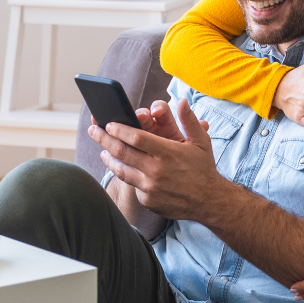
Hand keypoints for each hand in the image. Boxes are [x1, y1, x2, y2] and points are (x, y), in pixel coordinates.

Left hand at [90, 98, 223, 219]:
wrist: (209, 201)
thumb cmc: (204, 168)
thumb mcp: (202, 142)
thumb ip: (189, 120)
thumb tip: (182, 101)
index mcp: (168, 152)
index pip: (136, 137)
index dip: (119, 129)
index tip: (108, 123)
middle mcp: (156, 170)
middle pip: (122, 152)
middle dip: (104, 139)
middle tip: (93, 131)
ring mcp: (150, 188)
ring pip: (121, 170)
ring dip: (109, 158)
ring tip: (103, 151)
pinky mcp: (148, 201)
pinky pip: (132, 185)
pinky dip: (127, 175)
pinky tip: (122, 168)